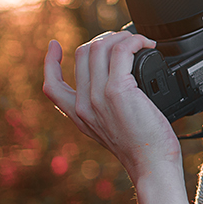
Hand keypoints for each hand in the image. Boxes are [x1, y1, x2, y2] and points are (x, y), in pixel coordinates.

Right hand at [42, 33, 187, 203]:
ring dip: (122, 37)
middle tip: (127, 42)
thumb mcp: (114, 130)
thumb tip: (122, 85)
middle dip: (105, 40)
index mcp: (79, 116)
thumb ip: (106, 111)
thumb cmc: (144, 150)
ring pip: (99, 47)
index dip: (50, 62)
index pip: (51, 86)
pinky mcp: (117, 91)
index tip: (55, 45)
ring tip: (140, 42)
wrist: (152, 166)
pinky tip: (146, 45)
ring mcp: (98, 97)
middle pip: (82, 54)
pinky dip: (134, 41)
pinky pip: (121, 51)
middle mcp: (83, 105)